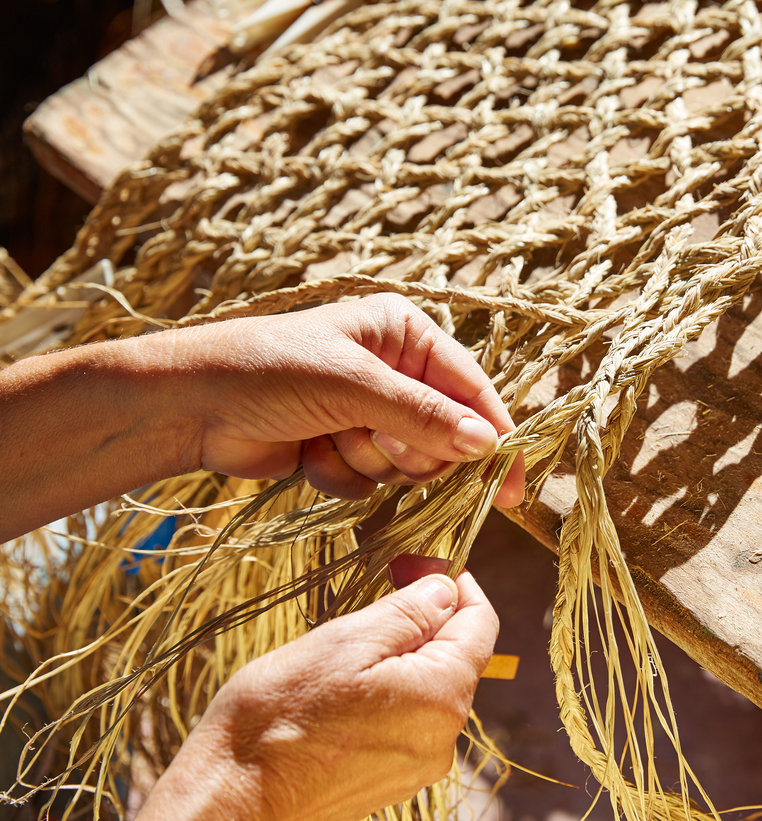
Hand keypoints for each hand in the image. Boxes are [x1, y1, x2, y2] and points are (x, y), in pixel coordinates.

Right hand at [97, 562, 498, 820]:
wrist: (232, 797)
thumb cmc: (282, 712)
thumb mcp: (348, 640)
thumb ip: (410, 611)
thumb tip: (448, 588)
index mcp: (443, 697)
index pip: (481, 623)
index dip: (455, 584)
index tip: (417, 563)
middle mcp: (443, 738)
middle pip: (456, 657)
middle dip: (424, 620)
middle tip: (375, 595)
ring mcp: (418, 766)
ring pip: (428, 689)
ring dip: (401, 658)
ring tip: (347, 650)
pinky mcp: (391, 782)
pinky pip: (406, 722)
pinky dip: (387, 694)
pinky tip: (342, 691)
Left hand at [151, 293, 524, 504]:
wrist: (189, 404)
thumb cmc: (269, 370)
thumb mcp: (354, 385)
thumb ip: (424, 416)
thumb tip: (487, 445)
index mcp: (405, 333)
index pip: (471, 389)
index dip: (494, 438)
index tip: (513, 487)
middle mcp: (395, 370)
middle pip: (445, 435)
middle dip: (407, 448)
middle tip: (370, 437)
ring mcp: (369, 412)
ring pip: (407, 466)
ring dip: (367, 462)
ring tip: (327, 436)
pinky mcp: (342, 447)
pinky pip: (370, 482)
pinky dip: (340, 475)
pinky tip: (307, 452)